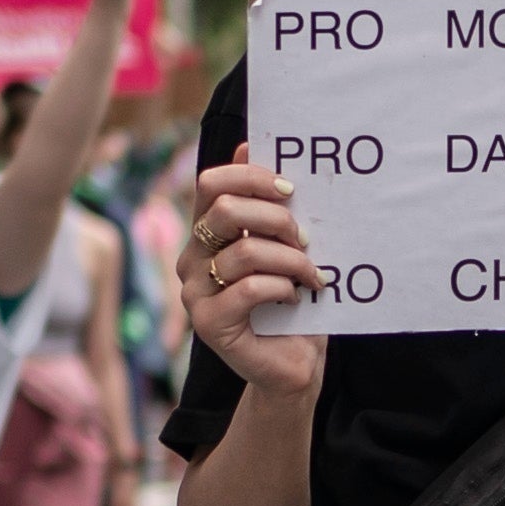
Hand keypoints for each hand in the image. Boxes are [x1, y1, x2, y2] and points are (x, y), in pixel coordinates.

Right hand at [180, 157, 327, 401]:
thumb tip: (249, 143)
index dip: (250, 177)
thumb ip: (265, 205)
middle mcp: (191, 259)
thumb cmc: (291, 302)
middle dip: (277, 218)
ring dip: (291, 260)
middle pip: (224, 210)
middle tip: (306, 239)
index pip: (211, 184)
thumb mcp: (284, 247)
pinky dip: (283, 288)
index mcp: (206, 234)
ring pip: (245, 251)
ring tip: (313, 275)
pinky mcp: (209, 324)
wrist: (294, 362)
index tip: (290, 190)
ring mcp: (195, 293)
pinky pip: (249, 288)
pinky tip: (296, 298)